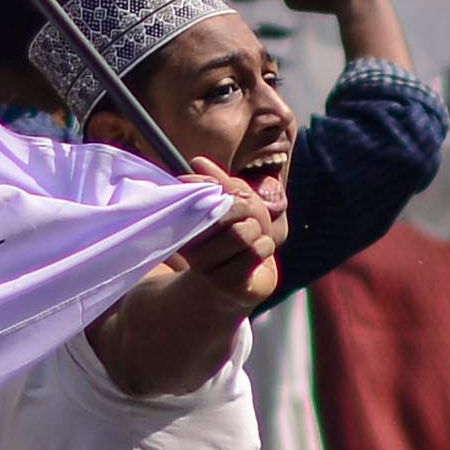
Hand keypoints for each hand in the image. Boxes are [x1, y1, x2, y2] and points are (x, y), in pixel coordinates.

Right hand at [175, 163, 286, 306]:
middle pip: (230, 208)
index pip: (199, 189)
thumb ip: (222, 184)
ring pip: (244, 231)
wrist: (236, 288)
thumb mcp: (234, 205)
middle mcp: (189, 244)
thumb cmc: (235, 241)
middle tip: (246, 221)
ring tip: (251, 242)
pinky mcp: (227, 283)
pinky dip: (265, 247)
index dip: (220, 187)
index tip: (225, 196)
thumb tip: (197, 161)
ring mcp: (206, 266)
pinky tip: (256, 257)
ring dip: (258, 233)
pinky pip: (257, 249)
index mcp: (185, 223)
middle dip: (248, 210)